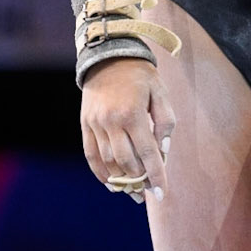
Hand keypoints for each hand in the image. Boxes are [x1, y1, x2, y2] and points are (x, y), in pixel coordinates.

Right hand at [80, 58, 174, 202]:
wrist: (108, 56)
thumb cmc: (140, 75)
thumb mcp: (160, 92)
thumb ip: (165, 121)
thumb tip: (164, 150)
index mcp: (132, 113)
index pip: (147, 153)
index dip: (156, 175)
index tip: (161, 193)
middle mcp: (111, 121)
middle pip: (126, 161)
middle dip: (139, 180)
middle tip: (148, 190)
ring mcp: (95, 124)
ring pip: (108, 161)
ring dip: (121, 180)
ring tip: (132, 191)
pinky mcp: (85, 124)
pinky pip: (91, 155)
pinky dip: (101, 173)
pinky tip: (111, 184)